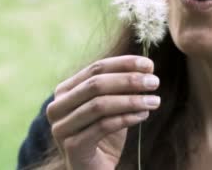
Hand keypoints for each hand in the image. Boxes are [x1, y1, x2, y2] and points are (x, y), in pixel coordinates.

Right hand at [46, 55, 160, 169]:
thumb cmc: (103, 136)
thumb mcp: (112, 106)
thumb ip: (121, 87)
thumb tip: (146, 68)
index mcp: (64, 91)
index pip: (95, 68)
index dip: (123, 64)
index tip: (149, 64)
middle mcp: (57, 107)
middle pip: (95, 84)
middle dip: (128, 80)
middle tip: (154, 82)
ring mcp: (61, 128)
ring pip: (99, 105)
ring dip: (131, 100)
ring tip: (154, 101)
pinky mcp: (72, 147)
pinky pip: (102, 126)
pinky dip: (126, 118)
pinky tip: (143, 115)